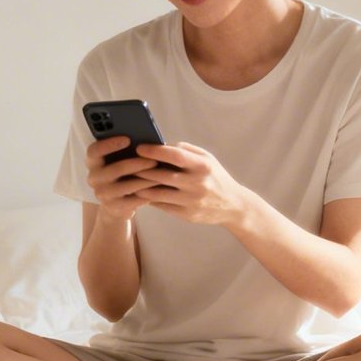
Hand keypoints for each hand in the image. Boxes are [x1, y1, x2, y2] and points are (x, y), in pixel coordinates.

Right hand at [85, 136, 161, 220]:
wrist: (116, 205)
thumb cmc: (121, 176)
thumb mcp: (118, 161)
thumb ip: (125, 151)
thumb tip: (146, 141)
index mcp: (93, 162)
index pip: (94, 151)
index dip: (109, 144)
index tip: (127, 139)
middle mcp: (94, 178)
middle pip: (116, 169)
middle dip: (137, 164)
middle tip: (154, 160)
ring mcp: (102, 194)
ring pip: (127, 185)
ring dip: (146, 179)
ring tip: (161, 174)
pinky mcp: (113, 207)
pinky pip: (133, 200)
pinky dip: (147, 193)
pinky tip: (158, 188)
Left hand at [132, 142, 252, 226]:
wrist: (233, 206)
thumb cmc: (216, 177)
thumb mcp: (208, 159)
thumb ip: (187, 150)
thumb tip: (162, 145)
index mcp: (202, 166)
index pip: (175, 155)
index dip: (155, 151)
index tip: (139, 148)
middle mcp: (197, 184)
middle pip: (162, 175)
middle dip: (142, 169)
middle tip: (126, 164)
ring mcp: (192, 201)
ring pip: (158, 193)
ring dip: (141, 186)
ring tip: (129, 179)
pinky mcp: (187, 215)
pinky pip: (162, 206)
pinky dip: (150, 199)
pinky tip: (141, 192)